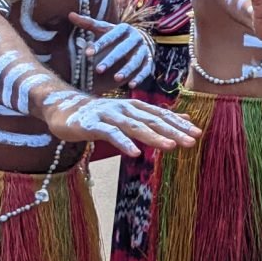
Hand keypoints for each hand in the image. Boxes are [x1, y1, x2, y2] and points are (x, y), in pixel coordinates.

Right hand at [43, 91, 199, 157]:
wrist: (64, 109)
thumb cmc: (100, 115)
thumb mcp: (130, 115)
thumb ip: (155, 117)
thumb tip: (185, 119)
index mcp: (135, 107)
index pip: (162, 115)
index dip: (179, 124)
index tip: (198, 133)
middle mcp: (125, 109)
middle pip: (153, 120)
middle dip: (173, 131)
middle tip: (192, 141)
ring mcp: (109, 116)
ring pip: (135, 126)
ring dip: (154, 137)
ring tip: (171, 147)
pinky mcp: (92, 125)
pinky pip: (110, 134)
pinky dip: (123, 143)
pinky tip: (135, 153)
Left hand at [68, 13, 153, 84]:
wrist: (139, 41)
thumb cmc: (116, 36)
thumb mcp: (103, 29)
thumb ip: (88, 23)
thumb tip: (70, 14)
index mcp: (123, 28)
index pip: (111, 36)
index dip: (100, 44)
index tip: (87, 54)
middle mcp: (135, 38)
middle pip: (123, 49)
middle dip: (111, 59)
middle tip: (98, 69)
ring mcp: (143, 49)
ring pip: (135, 60)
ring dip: (127, 69)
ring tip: (116, 78)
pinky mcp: (149, 61)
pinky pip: (146, 69)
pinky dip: (140, 77)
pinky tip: (132, 85)